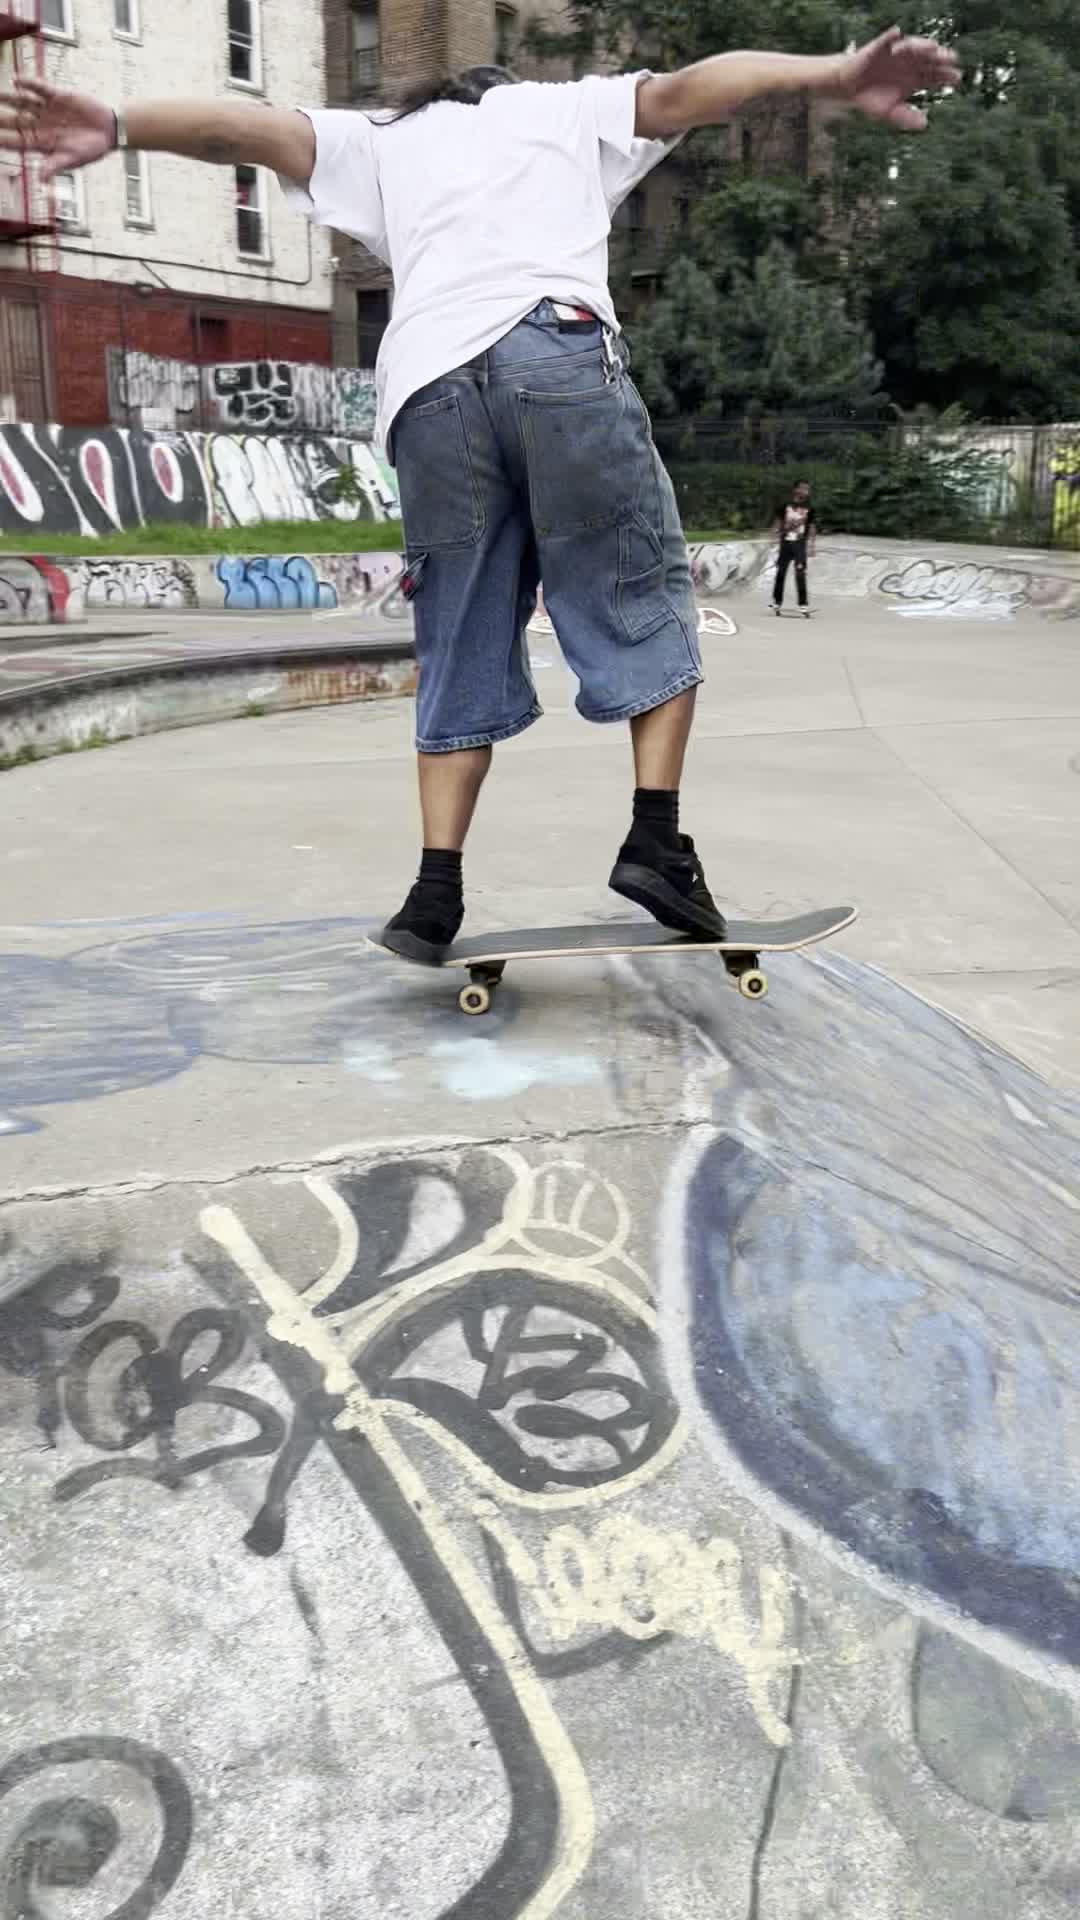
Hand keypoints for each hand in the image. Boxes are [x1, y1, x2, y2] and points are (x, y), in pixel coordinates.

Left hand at [0, 76, 115, 179]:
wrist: (109, 130)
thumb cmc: (92, 149)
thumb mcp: (73, 159)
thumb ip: (55, 166)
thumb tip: (41, 179)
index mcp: (42, 143)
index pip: (17, 142)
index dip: (2, 140)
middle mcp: (41, 125)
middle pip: (16, 121)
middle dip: (1, 119)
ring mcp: (47, 110)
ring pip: (23, 103)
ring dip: (9, 98)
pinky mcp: (57, 96)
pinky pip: (39, 89)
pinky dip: (28, 84)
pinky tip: (16, 80)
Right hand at [823, 26, 959, 131]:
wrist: (849, 88)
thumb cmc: (871, 98)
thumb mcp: (889, 113)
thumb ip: (906, 118)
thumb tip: (924, 124)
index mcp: (915, 78)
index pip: (934, 75)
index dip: (946, 76)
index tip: (957, 78)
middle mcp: (909, 63)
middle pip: (929, 59)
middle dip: (940, 58)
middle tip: (952, 60)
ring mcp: (896, 53)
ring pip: (913, 47)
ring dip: (922, 46)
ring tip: (932, 48)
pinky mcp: (880, 47)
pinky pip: (886, 40)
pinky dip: (891, 37)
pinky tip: (897, 34)